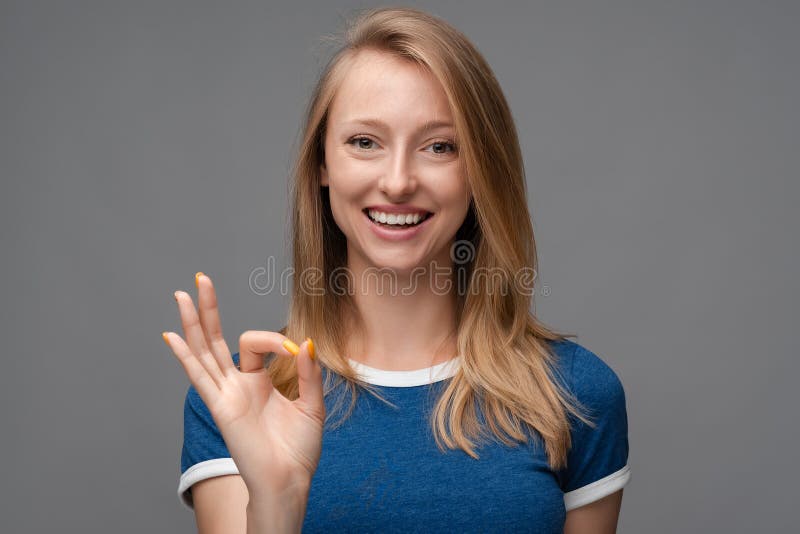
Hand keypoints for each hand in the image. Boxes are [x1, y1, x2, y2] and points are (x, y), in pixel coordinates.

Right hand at [163, 272, 324, 494]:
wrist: (289, 480)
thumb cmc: (298, 449)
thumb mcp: (312, 404)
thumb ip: (309, 374)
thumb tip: (307, 343)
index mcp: (259, 381)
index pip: (258, 343)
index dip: (279, 340)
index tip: (300, 353)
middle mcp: (238, 384)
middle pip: (216, 338)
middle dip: (209, 308)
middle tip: (201, 278)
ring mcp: (226, 393)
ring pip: (203, 350)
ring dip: (193, 322)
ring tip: (182, 294)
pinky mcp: (221, 406)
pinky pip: (200, 376)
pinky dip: (185, 356)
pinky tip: (171, 336)